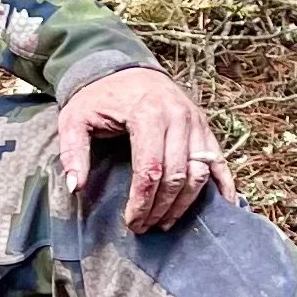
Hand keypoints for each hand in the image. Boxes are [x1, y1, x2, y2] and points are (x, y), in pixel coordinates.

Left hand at [55, 68, 235, 234]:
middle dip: (161, 208)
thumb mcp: (74, 118)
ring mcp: (196, 123)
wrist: (127, 69)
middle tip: (145, 227)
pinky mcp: (206, 128)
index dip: (142, 202)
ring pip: (200, 173)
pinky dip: (224, 186)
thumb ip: (73, 151)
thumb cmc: (100, 96)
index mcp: (147, 114)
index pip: (150, 170)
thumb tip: (75, 187)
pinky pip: (219, 161)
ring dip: (185, 203)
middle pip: (177, 175)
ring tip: (166, 222)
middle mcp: (178, 118)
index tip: (132, 222)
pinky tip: (221, 208)